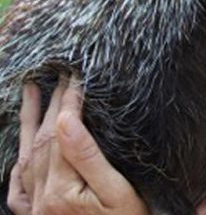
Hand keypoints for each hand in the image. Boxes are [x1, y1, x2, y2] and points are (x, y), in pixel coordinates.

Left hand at [7, 76, 147, 214]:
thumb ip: (87, 156)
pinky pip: (19, 188)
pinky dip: (18, 165)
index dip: (68, 101)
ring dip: (28, 122)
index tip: (76, 75)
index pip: (61, 132)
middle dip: (49, 103)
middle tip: (57, 74)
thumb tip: (66, 119)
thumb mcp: (117, 191)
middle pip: (42, 139)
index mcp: (61, 190)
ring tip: (30, 91)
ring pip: (26, 156)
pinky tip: (21, 152)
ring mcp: (36, 210)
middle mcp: (42, 199)